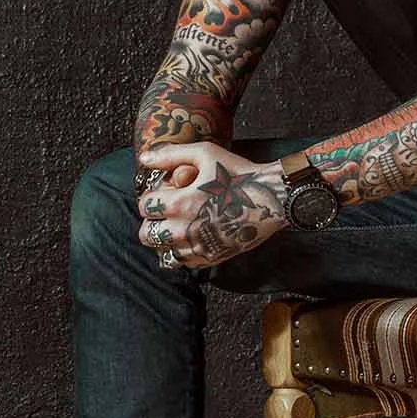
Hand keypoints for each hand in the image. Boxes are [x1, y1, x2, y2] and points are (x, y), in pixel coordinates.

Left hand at [135, 141, 287, 268]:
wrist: (272, 198)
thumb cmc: (238, 173)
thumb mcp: (205, 154)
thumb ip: (170, 155)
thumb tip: (144, 158)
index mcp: (180, 203)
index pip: (145, 207)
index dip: (151, 198)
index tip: (163, 195)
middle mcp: (185, 230)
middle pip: (147, 235)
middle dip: (152, 222)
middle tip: (165, 213)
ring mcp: (198, 247)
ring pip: (162, 252)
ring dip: (165, 239)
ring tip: (177, 226)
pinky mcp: (212, 258)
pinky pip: (183, 262)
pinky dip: (181, 252)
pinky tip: (191, 237)